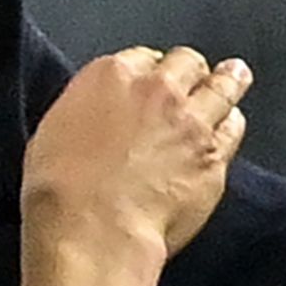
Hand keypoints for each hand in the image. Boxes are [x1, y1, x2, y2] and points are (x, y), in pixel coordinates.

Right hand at [24, 46, 250, 256]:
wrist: (93, 228)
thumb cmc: (60, 188)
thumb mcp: (52, 132)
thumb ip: (84, 111)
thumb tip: (94, 117)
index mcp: (111, 76)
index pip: (141, 57)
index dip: (147, 69)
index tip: (147, 80)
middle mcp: (157, 90)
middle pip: (187, 62)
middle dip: (187, 71)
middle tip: (189, 79)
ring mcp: (192, 122)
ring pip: (223, 86)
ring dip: (225, 82)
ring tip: (231, 77)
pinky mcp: (214, 156)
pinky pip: (233, 128)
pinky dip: (230, 123)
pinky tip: (229, 124)